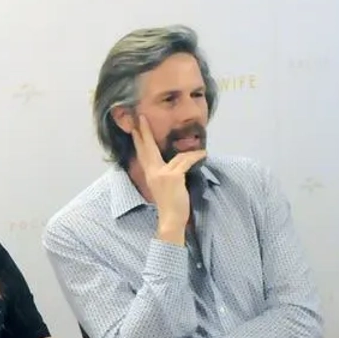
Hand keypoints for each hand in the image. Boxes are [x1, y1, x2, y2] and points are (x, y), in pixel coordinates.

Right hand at [132, 115, 205, 241]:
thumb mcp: (163, 186)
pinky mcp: (173, 176)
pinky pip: (187, 161)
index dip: (139, 139)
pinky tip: (203, 155)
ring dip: (192, 155)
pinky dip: (197, 158)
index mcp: (149, 174)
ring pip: (178, 156)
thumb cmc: (170, 205)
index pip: (142, 153)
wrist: (171, 219)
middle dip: (143, 131)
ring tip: (202, 154)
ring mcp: (162, 173)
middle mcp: (153, 172)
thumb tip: (176, 161)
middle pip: (148, 148)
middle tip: (140, 117)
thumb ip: (165, 172)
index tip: (134, 127)